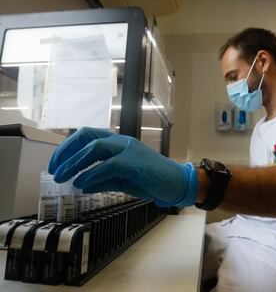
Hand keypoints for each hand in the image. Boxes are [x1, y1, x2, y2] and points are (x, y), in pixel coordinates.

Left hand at [48, 127, 198, 206]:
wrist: (176, 184)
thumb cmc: (150, 180)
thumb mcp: (121, 181)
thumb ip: (102, 180)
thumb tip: (81, 184)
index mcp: (117, 143)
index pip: (87, 135)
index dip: (67, 147)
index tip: (56, 164)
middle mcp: (121, 141)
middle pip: (87, 137)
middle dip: (66, 152)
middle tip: (54, 171)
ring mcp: (129, 149)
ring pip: (95, 148)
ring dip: (74, 163)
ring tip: (62, 178)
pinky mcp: (135, 162)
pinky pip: (108, 165)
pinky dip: (91, 174)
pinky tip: (82, 185)